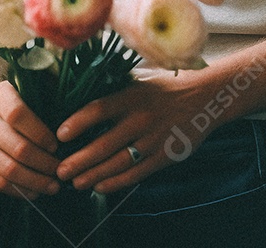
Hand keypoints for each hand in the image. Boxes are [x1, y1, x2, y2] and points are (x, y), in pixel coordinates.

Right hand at [0, 80, 60, 199]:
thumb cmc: (9, 103)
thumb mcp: (23, 90)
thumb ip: (43, 100)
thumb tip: (69, 123)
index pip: (19, 116)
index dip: (40, 133)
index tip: (57, 145)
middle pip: (18, 148)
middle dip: (45, 163)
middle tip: (61, 170)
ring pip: (10, 170)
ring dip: (36, 181)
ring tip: (53, 185)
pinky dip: (20, 191)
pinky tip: (35, 190)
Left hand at [55, 72, 212, 193]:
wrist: (205, 98)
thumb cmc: (165, 87)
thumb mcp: (140, 78)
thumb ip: (115, 86)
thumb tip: (81, 86)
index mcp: (132, 95)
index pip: (99, 109)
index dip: (78, 123)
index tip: (60, 135)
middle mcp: (141, 118)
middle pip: (105, 143)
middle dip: (79, 160)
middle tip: (60, 170)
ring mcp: (153, 139)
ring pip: (118, 162)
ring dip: (94, 175)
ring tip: (75, 182)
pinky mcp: (164, 156)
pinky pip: (136, 173)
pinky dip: (116, 182)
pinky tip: (99, 186)